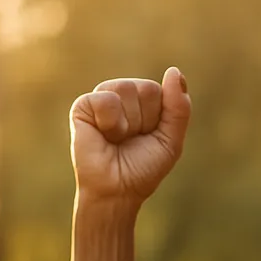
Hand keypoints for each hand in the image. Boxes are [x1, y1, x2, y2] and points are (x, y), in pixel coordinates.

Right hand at [70, 67, 189, 207]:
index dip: (158, 119)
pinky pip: (106, 100)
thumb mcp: (170, 139)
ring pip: (126, 90)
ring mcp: (102, 97)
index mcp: (143, 100)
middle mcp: (122, 94)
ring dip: (128, 123)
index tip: (148, 136)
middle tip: (132, 139)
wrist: (118, 189)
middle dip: (145, 120)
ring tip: (117, 138)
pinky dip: (110, 123)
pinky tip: (103, 135)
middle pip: (145, 88)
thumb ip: (178, 107)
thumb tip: (174, 71)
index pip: (159, 91)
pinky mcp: (82, 105)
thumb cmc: (143, 167)